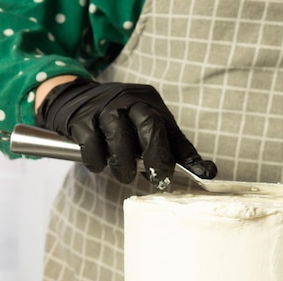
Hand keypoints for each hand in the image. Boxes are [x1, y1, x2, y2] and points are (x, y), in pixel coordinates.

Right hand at [35, 77, 216, 188]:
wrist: (74, 99)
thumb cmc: (122, 122)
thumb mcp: (152, 129)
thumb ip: (177, 151)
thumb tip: (208, 173)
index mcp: (150, 104)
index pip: (170, 130)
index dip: (180, 157)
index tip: (186, 177)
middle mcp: (129, 100)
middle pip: (149, 126)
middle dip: (155, 159)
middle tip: (157, 180)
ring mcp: (103, 107)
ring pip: (118, 137)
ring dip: (123, 165)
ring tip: (125, 174)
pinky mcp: (80, 118)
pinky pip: (91, 145)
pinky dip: (96, 161)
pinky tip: (100, 163)